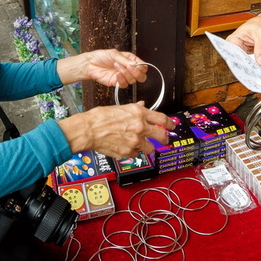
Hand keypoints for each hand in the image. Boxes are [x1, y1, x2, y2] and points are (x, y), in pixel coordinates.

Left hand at [57, 49, 147, 87]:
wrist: (90, 64)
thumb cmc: (101, 56)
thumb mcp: (114, 54)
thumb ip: (125, 60)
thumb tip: (136, 64)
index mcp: (130, 60)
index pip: (142, 66)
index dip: (142, 67)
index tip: (137, 64)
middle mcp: (128, 69)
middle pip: (141, 76)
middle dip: (137, 73)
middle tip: (130, 67)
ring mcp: (123, 77)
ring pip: (133, 80)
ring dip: (125, 73)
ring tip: (116, 66)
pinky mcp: (117, 83)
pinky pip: (124, 84)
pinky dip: (121, 79)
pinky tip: (116, 74)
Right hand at [57, 101, 174, 157]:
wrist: (89, 130)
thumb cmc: (100, 117)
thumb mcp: (120, 107)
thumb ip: (135, 109)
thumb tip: (143, 107)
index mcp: (139, 113)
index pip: (162, 119)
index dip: (170, 124)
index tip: (172, 126)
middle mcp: (140, 127)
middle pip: (162, 136)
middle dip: (165, 139)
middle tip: (164, 139)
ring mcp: (135, 141)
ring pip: (150, 148)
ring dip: (147, 147)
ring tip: (139, 144)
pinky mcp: (128, 152)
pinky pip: (136, 154)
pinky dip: (133, 152)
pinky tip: (125, 146)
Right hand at [225, 12, 260, 65]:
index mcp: (234, 40)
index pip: (233, 55)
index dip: (241, 63)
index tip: (249, 69)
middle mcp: (237, 47)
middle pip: (240, 61)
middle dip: (249, 66)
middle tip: (258, 72)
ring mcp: (244, 52)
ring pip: (248, 63)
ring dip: (255, 67)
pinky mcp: (250, 55)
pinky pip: (254, 62)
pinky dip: (259, 64)